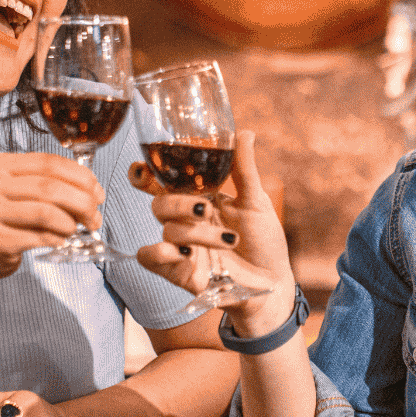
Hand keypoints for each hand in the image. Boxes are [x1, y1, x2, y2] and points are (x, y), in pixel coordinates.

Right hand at [0, 152, 103, 290]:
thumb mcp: (12, 195)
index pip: (49, 162)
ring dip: (70, 223)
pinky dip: (57, 239)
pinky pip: (38, 237)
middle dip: (82, 202)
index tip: (97, 192)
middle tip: (95, 217)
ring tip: (75, 230)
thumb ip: (45, 187)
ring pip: (46, 211)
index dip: (80, 176)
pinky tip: (60, 241)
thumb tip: (91, 191)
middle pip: (50, 187)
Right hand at [132, 130, 297, 335]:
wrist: (273, 283)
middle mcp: (186, 221)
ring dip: (196, 233)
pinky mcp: (179, 271)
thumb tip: (244, 133)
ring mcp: (181, 246)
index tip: (142, 168)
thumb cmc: (264, 241)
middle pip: (159, 203)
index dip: (145, 174)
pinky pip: (150, 258)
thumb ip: (244, 169)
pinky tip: (184, 253)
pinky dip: (160, 253)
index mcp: (199, 198)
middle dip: (178, 203)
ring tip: (228, 241)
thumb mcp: (256, 202)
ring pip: (166, 230)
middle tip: (203, 208)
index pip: (163, 182)